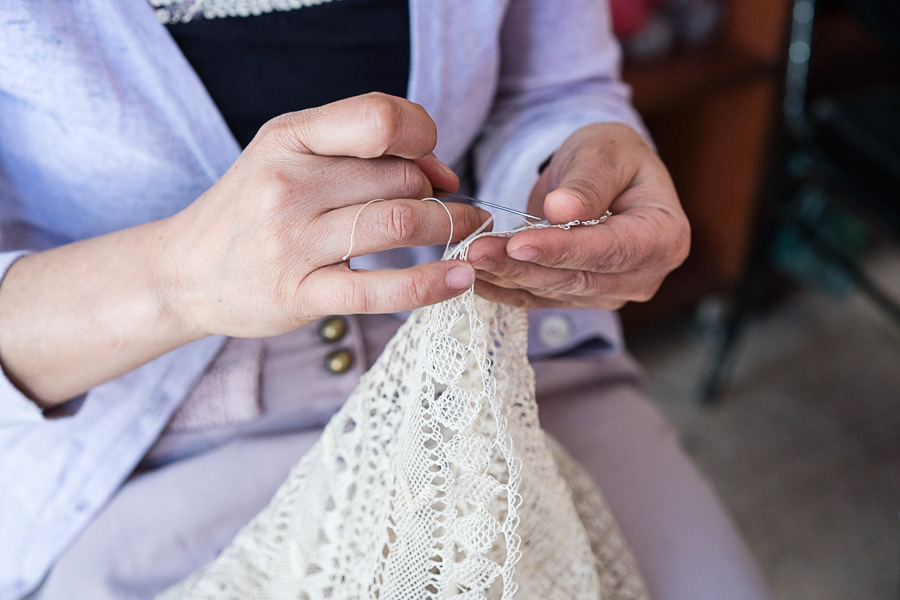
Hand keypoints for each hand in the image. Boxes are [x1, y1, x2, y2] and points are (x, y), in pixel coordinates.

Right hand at [0, 93, 487, 405]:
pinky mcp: (299, 295)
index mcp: (288, 138)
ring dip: (449, 227)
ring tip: (470, 231)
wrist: (184, 273)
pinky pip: (380, 289)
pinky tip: (461, 277)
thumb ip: (362, 151)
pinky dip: (431, 283)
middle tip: (447, 209)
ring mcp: (290, 242)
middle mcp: (286, 184)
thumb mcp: (290, 156)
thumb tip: (444, 174)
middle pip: (398, 176)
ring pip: (396, 223)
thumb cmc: (252, 210)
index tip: (433, 165)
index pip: (380, 118)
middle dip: (435, 193)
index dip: (425, 138)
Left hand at [466, 122, 689, 309]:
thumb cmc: (611, 155)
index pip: (611, 249)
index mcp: (664, 237)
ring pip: (552, 290)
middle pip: (577, 277)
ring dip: (506, 276)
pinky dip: (503, 289)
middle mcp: (643, 275)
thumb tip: (563, 210)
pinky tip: (471, 278)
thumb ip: (589, 181)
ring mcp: (611, 292)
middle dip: (522, 265)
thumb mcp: (605, 152)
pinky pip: (537, 299)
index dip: (564, 249)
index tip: (519, 242)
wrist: (602, 174)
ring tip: (465, 257)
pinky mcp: (578, 298)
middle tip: (475, 251)